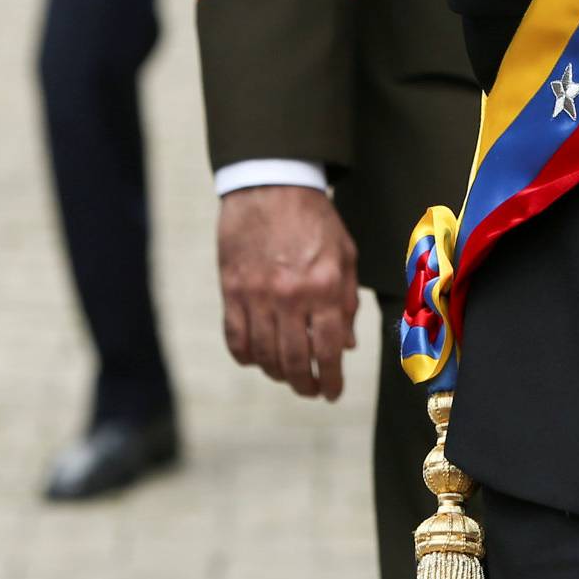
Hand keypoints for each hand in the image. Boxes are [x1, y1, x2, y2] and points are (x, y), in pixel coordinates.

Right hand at [218, 185, 358, 401]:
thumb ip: (346, 302)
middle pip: (294, 361)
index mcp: (324, 286)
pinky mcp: (232, 291)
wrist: (271, 185)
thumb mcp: (345, 254)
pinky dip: (247, 357)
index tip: (332, 393)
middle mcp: (290, 296)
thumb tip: (345, 346)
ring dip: (277, 374)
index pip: (328, 350)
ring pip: (264, 356)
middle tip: (311, 389)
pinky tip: (257, 358)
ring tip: (288, 375)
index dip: (331, 379)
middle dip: (305, 384)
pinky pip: (236, 340)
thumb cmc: (313, 219)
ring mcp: (257, 295)